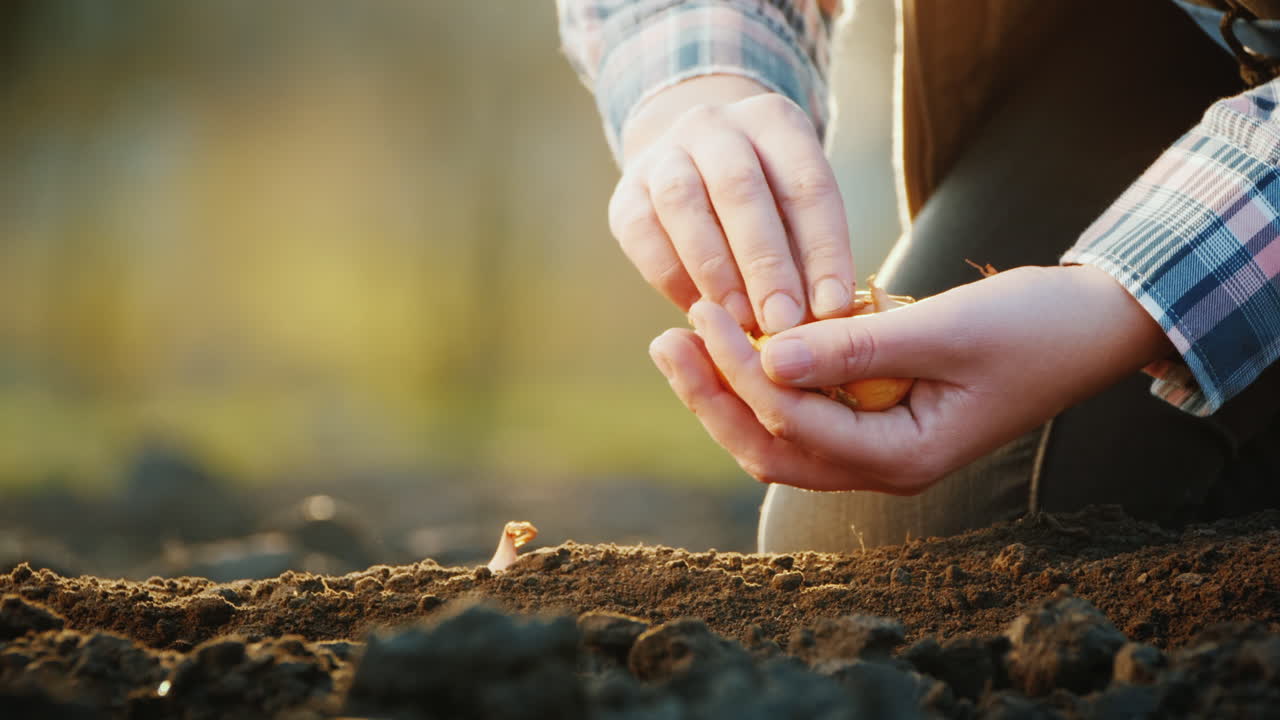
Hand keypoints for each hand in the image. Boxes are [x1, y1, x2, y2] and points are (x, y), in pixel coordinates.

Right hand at [610, 75, 855, 333]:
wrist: (693, 164)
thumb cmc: (766, 199)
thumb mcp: (798, 206)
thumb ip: (809, 250)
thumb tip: (823, 313)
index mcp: (773, 120)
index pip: (805, 183)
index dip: (822, 249)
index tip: (832, 307)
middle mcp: (714, 125)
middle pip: (740, 190)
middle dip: (765, 263)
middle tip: (782, 321)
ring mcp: (663, 154)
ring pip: (683, 205)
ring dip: (715, 271)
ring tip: (740, 322)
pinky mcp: (626, 193)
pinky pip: (643, 234)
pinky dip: (672, 278)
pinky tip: (699, 312)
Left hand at [647, 265, 1173, 492]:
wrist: (1092, 328)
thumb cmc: (1034, 327)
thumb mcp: (946, 331)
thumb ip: (855, 348)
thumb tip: (766, 357)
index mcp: (903, 458)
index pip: (793, 421)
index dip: (740, 369)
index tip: (703, 313)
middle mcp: (882, 466)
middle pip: (771, 447)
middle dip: (713, 396)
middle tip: (668, 340)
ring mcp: (878, 447)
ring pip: (781, 436)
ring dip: (730, 392)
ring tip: (684, 341)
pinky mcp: (877, 418)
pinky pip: (805, 412)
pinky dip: (768, 382)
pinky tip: (738, 342)